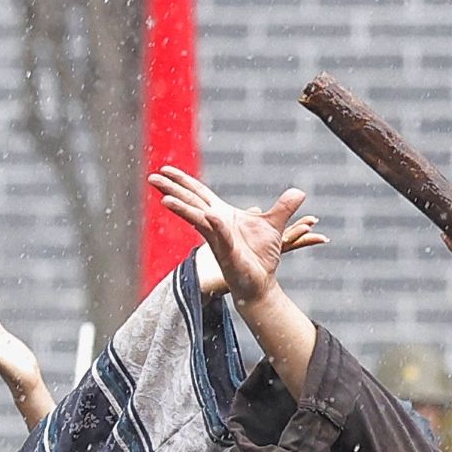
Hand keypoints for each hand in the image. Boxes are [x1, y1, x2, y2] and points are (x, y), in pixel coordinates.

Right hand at [152, 172, 319, 304]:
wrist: (261, 282)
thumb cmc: (261, 255)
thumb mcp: (275, 226)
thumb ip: (284, 208)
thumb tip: (299, 192)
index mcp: (221, 214)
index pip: (198, 193)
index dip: (182, 180)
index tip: (164, 169)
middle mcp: (215, 225)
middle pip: (191, 202)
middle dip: (172, 190)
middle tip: (152, 178)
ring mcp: (219, 239)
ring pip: (199, 219)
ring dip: (183, 209)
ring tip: (165, 200)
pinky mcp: (229, 253)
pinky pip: (222, 236)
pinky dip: (217, 227)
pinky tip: (210, 216)